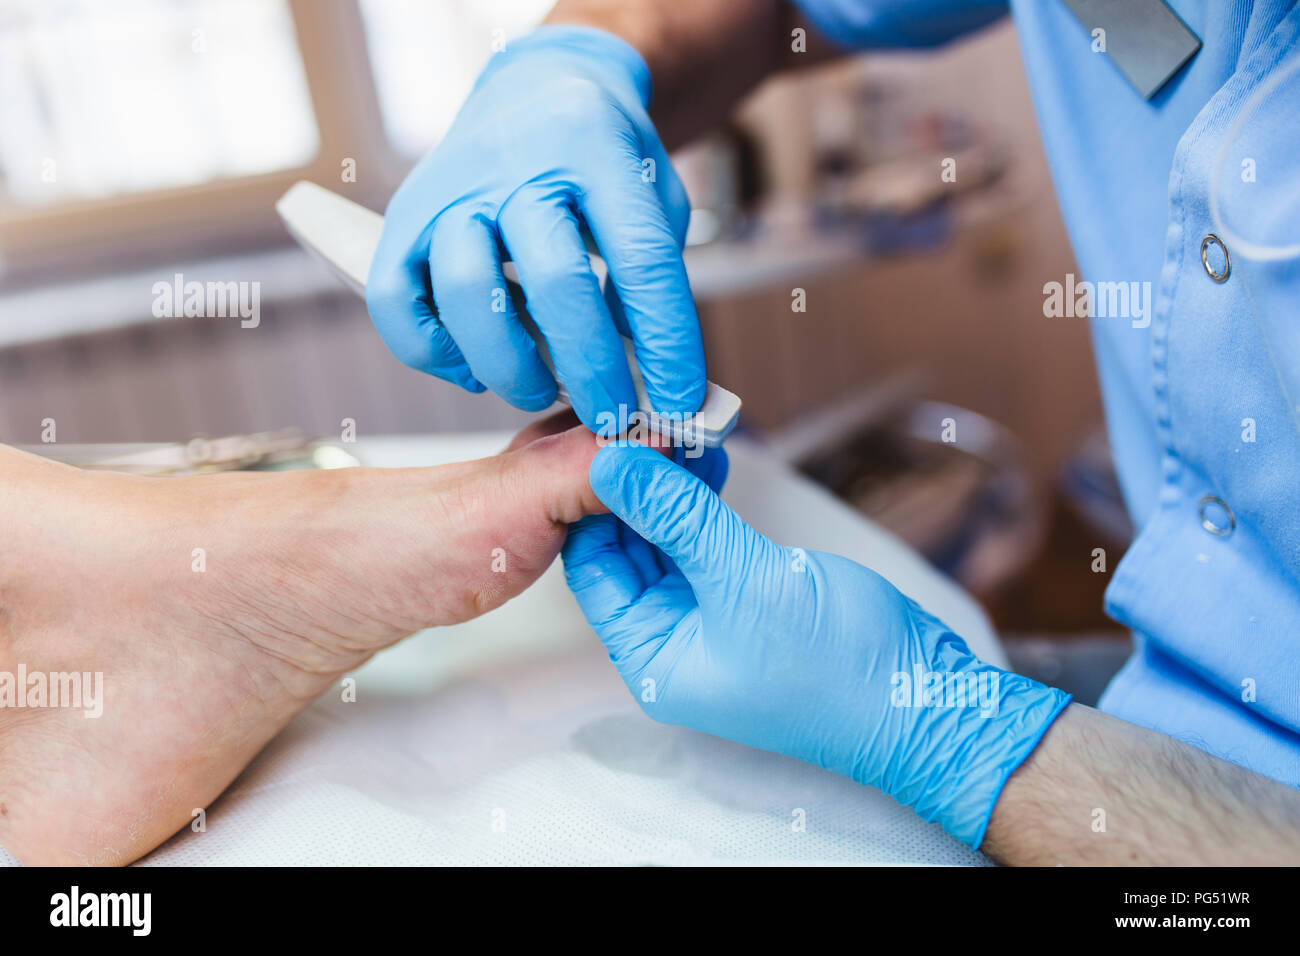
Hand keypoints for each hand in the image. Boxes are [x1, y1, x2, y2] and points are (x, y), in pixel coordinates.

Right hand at [366, 26, 705, 429]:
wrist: (538, 84)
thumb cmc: (602, 158)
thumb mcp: (651, 196)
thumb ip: (652, 276)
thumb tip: (645, 376)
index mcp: (596, 152)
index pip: (640, 259)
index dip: (666, 342)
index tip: (679, 402)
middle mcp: (518, 168)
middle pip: (554, 282)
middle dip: (592, 370)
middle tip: (612, 418)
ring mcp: (452, 191)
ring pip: (468, 294)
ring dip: (511, 366)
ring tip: (540, 392)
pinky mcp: (404, 217)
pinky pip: (396, 302)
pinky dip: (432, 353)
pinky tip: (473, 371)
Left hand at [562, 443, 1070, 846]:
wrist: (924, 698)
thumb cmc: (835, 663)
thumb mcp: (744, 579)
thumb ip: (676, 517)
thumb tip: (610, 463)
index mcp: (650, 657)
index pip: (592, 570)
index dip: (593, 504)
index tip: (607, 440)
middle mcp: (670, 643)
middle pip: (626, 554)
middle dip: (634, 490)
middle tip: (646, 425)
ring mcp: (709, 622)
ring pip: (666, 544)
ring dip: (670, 491)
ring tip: (681, 435)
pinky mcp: (746, 600)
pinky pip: (705, 545)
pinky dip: (703, 505)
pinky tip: (708, 463)